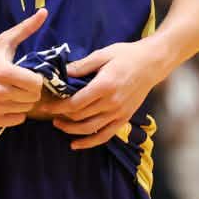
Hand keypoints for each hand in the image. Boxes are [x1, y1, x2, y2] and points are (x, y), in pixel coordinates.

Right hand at [0, 9, 47, 128]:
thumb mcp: (4, 42)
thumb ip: (26, 28)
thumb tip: (44, 12)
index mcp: (4, 72)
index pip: (36, 84)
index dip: (35, 80)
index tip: (27, 76)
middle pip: (33, 98)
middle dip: (30, 91)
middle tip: (19, 85)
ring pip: (26, 110)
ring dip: (22, 102)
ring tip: (12, 93)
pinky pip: (17, 120)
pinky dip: (15, 113)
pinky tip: (6, 103)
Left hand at [51, 40, 169, 148]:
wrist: (152, 63)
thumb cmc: (127, 55)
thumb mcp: (102, 54)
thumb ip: (82, 66)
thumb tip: (62, 73)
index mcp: (104, 86)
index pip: (75, 103)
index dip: (57, 107)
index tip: (46, 105)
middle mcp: (111, 103)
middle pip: (79, 117)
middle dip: (61, 117)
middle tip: (49, 113)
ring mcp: (119, 113)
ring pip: (89, 129)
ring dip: (71, 130)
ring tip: (58, 125)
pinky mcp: (124, 118)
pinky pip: (105, 136)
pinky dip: (89, 143)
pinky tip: (75, 144)